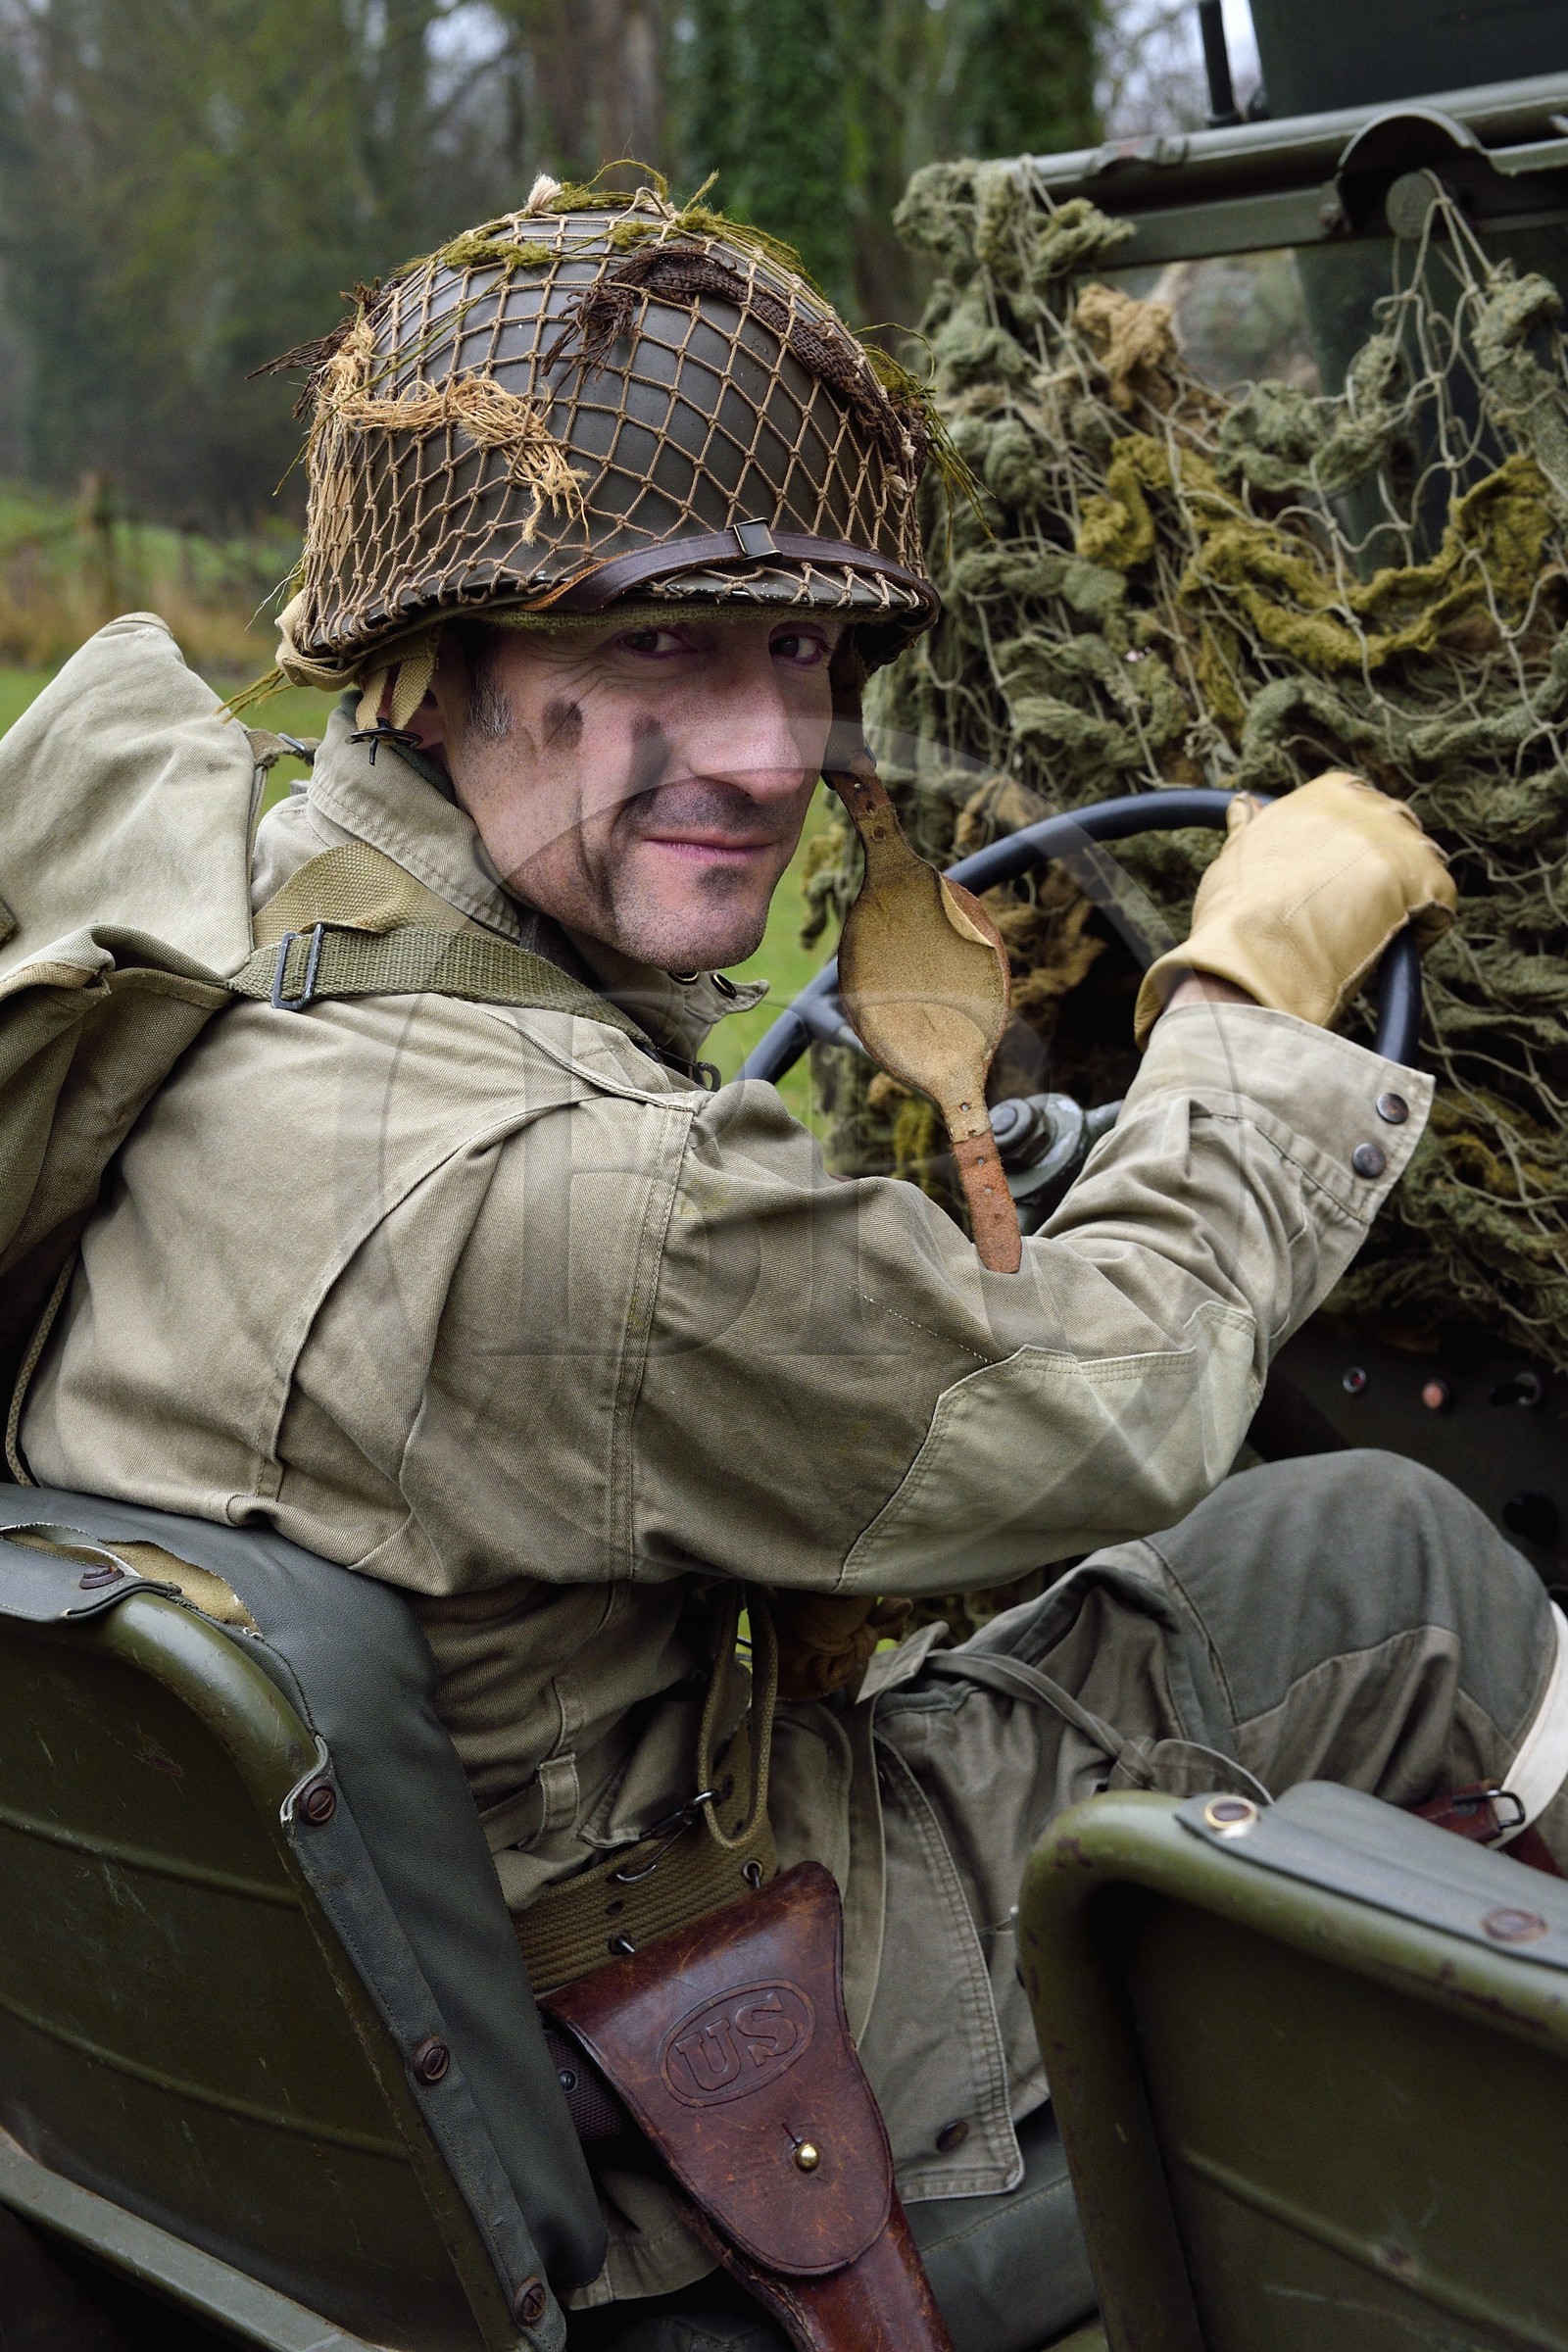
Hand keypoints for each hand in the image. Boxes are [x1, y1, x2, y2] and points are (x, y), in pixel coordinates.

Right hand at [1135, 773, 1454, 1048]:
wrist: (1256, 953)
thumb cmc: (1237, 912)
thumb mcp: (1237, 853)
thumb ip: (1252, 827)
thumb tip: (1244, 806)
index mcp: (1326, 793)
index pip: (1357, 801)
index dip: (1351, 841)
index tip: (1333, 871)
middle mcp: (1368, 806)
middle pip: (1396, 829)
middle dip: (1385, 864)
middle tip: (1355, 908)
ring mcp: (1400, 841)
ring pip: (1422, 864)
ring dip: (1406, 894)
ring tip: (1371, 930)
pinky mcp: (1426, 881)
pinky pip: (1440, 905)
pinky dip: (1421, 931)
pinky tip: (1386, 950)